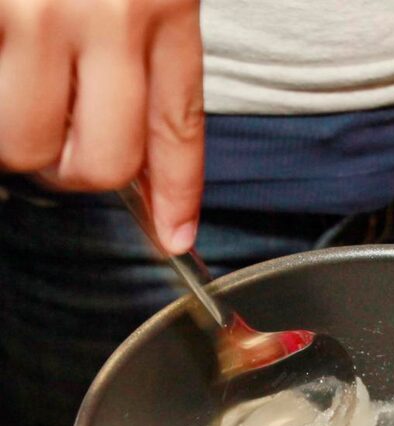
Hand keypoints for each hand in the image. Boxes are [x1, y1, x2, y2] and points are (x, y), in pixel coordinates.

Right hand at [0, 0, 203, 251]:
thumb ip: (141, 55)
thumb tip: (140, 164)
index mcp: (162, 1)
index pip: (178, 130)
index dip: (176, 195)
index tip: (174, 237)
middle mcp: (110, 12)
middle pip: (102, 162)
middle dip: (70, 166)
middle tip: (50, 131)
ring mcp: (39, 12)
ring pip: (29, 144)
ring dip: (15, 132)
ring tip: (12, 81)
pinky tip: (1, 66)